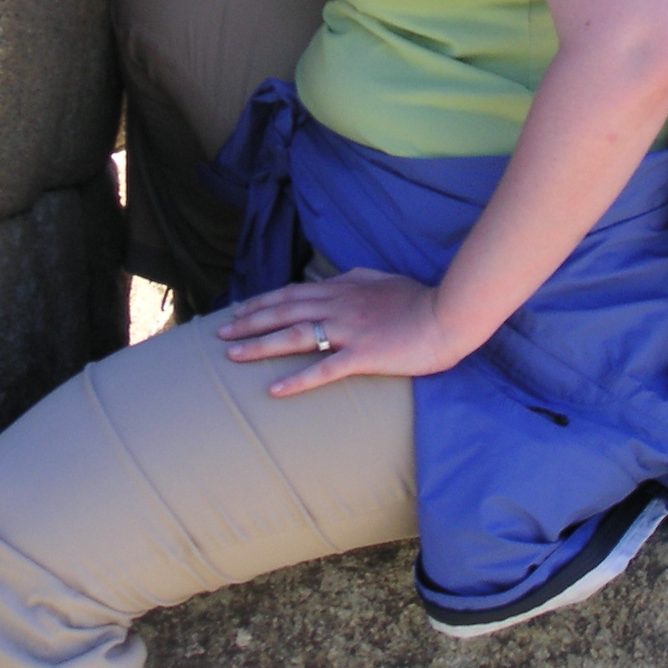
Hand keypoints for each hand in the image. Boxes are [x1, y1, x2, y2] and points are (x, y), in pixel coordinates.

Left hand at [216, 268, 465, 397]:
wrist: (447, 313)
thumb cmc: (420, 298)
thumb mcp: (383, 279)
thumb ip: (356, 278)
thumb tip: (335, 277)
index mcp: (343, 288)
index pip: (292, 293)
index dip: (262, 302)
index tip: (238, 311)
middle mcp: (339, 306)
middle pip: (283, 312)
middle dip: (248, 322)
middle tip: (220, 334)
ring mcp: (349, 330)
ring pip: (294, 336)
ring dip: (260, 346)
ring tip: (232, 356)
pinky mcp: (363, 355)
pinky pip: (323, 369)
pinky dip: (296, 380)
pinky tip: (273, 390)